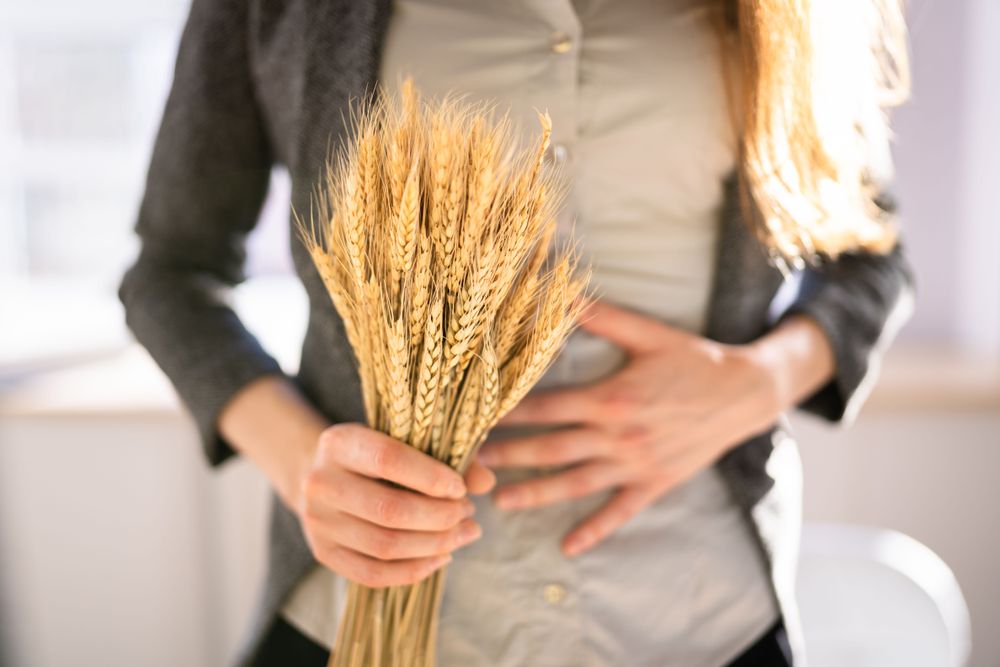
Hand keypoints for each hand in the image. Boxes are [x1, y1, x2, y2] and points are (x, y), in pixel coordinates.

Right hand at [297, 423, 495, 587]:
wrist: (325, 475)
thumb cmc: (376, 454)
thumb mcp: (404, 441)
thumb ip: (447, 456)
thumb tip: (486, 482)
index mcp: (338, 442)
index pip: (388, 459)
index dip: (430, 477)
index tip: (460, 488)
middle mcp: (319, 482)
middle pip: (389, 509)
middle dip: (440, 517)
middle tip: (468, 513)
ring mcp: (317, 522)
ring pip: (384, 546)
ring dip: (435, 544)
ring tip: (465, 533)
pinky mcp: (323, 553)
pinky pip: (373, 575)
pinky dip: (414, 570)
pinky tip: (442, 556)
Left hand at [477, 300, 792, 557]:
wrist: (745, 393)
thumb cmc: (693, 360)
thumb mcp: (648, 333)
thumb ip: (601, 316)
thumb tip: (561, 291)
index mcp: (611, 397)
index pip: (547, 407)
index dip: (509, 413)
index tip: (476, 417)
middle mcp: (618, 435)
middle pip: (551, 448)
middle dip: (508, 456)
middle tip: (470, 463)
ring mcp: (635, 464)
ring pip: (575, 484)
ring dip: (535, 494)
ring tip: (499, 501)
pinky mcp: (653, 483)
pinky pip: (619, 512)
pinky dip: (593, 530)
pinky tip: (568, 547)